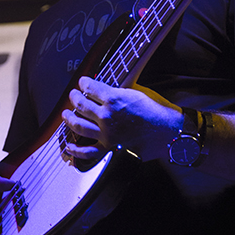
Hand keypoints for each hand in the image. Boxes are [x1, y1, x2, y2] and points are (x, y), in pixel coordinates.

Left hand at [62, 76, 182, 164]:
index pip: (90, 87)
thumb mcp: (137, 92)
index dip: (83, 82)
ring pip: (78, 126)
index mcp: (114, 99)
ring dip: (69, 118)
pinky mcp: (109, 149)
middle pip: (81, 105)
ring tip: (66, 114)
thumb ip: (118, 91)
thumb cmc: (156, 112)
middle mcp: (106, 116)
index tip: (82, 82)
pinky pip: (87, 152)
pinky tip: (68, 146)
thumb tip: (105, 89)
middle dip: (74, 97)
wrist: (168, 133)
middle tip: (73, 95)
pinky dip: (75, 150)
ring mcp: (106, 134)